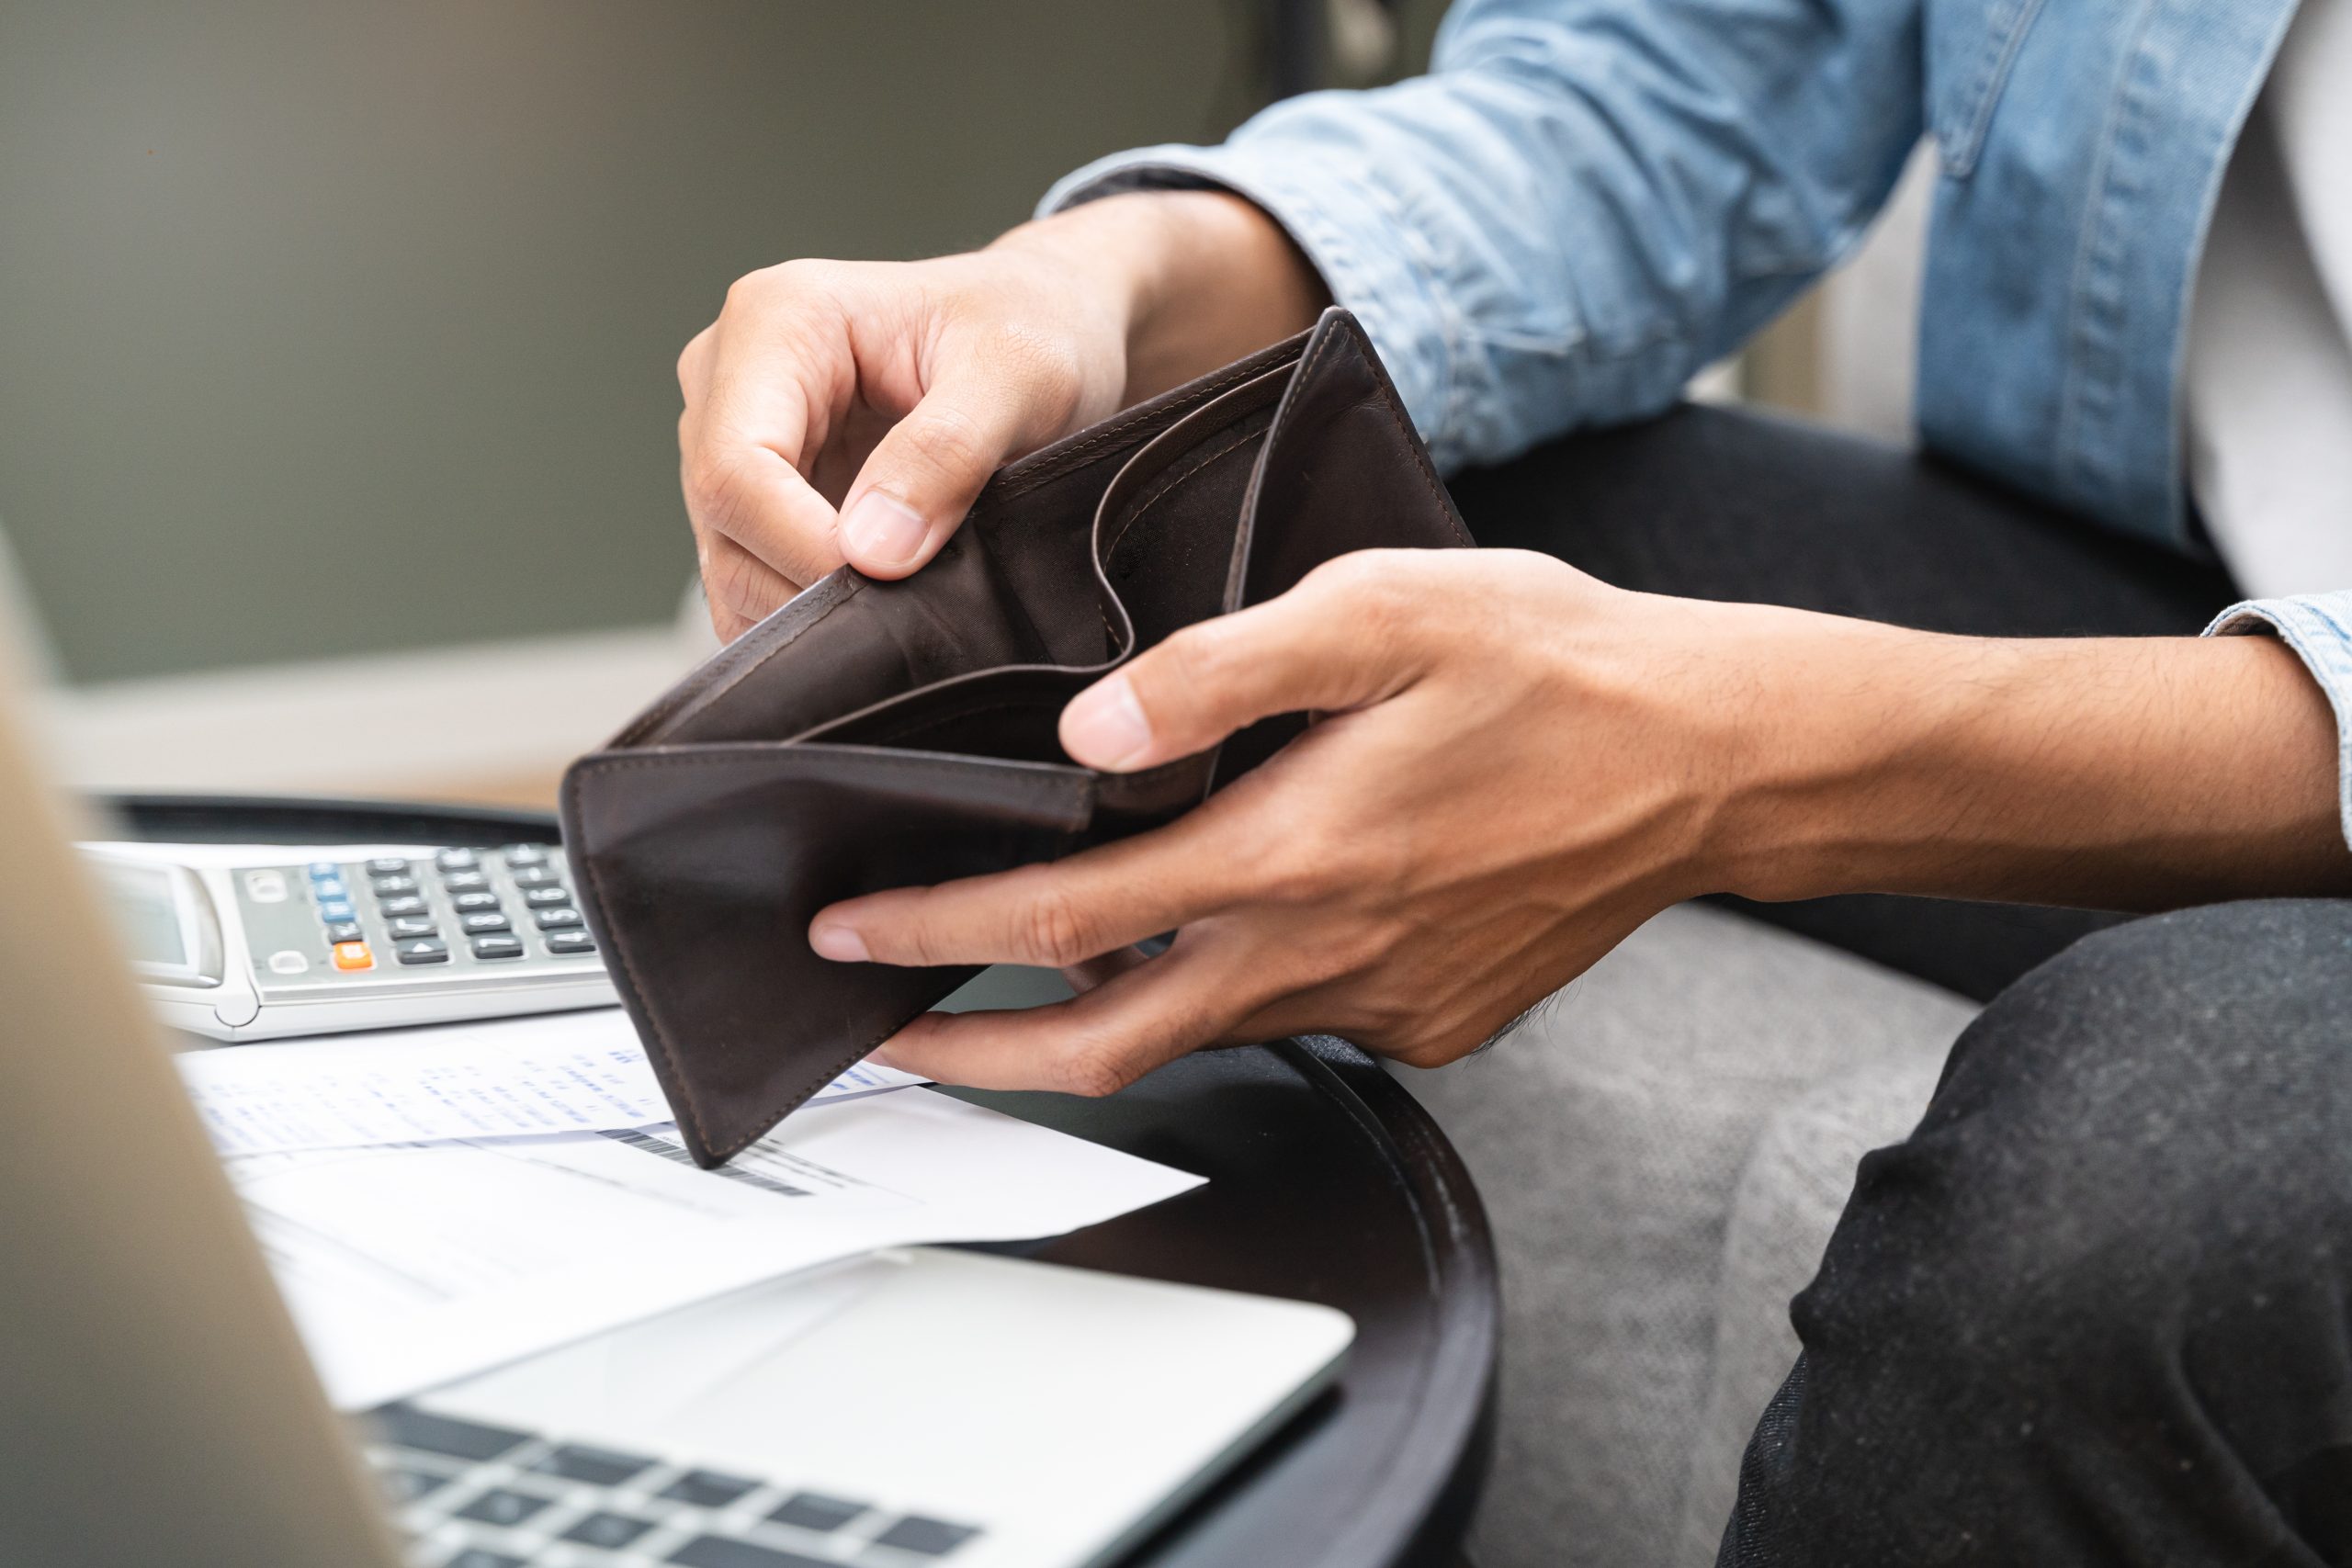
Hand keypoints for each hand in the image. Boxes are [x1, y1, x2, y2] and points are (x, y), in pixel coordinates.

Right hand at [677, 192, 1329, 639]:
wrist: (1081, 334)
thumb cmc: (1052, 331)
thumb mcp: (1019, 381)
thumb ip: (947, 459)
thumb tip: (873, 551)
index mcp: (773, 325)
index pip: (734, 467)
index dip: (795, 549)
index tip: (880, 598)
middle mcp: (738, 381)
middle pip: (726, 529)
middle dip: (809, 599)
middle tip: (905, 650)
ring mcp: (757, 445)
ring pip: (742, 569)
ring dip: (820, 623)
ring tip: (911, 652)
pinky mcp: (786, 499)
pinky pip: (778, 581)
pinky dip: (832, 623)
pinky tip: (894, 646)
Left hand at [805, 548, 2350, 1096]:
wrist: (1720, 758)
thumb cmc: (1562, 669)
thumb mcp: (1386, 612)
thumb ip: (1224, 666)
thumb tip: (1091, 722)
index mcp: (1293, 855)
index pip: (1066, 916)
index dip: (942, 934)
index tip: (854, 942)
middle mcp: (1326, 954)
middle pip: (1107, 1043)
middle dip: (977, 1050)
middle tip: (886, 1036)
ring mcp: (1384, 1000)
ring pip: (1203, 1029)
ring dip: (1101, 1007)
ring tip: (1027, 958)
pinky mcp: (1434, 1017)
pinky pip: (1299, 1016)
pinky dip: (1232, 984)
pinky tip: (1229, 916)